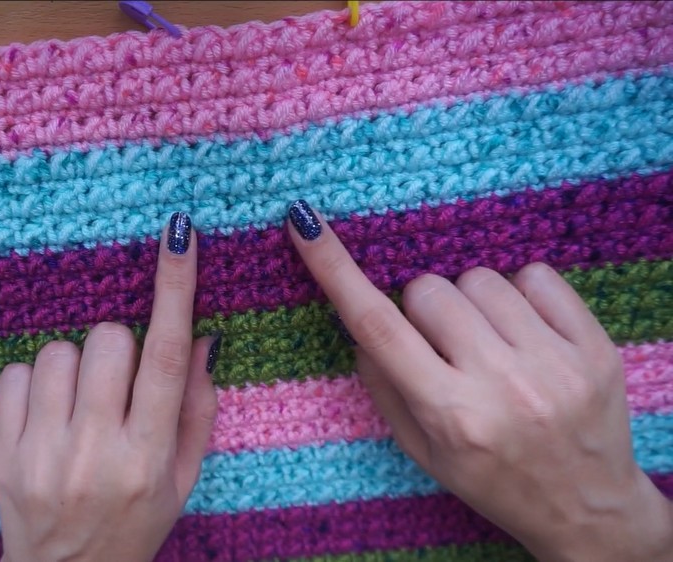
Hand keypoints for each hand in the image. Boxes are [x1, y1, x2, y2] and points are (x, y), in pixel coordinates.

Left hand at [0, 212, 218, 561]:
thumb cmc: (134, 525)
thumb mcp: (182, 479)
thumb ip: (196, 408)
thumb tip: (200, 337)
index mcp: (147, 457)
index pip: (165, 355)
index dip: (175, 287)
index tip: (179, 234)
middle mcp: (95, 452)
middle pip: (106, 340)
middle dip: (116, 349)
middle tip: (115, 388)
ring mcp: (42, 453)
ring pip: (57, 351)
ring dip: (74, 367)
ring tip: (78, 407)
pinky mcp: (2, 455)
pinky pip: (15, 375)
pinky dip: (34, 385)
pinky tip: (47, 417)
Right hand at [286, 200, 672, 561]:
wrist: (587, 509)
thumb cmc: (493, 482)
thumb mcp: (423, 454)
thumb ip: (384, 388)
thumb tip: (359, 326)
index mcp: (451, 415)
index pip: (377, 325)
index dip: (334, 269)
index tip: (305, 224)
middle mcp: (502, 385)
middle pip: (429, 290)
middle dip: (423, 310)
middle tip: (445, 347)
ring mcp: (554, 364)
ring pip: (480, 278)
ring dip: (472, 303)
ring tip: (491, 344)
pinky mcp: (594, 348)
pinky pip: (538, 276)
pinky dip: (521, 295)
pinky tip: (525, 333)